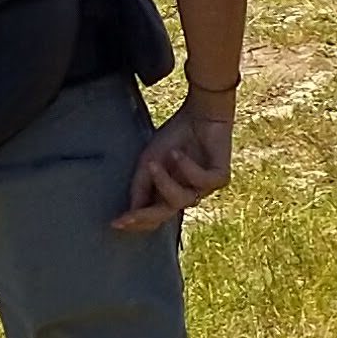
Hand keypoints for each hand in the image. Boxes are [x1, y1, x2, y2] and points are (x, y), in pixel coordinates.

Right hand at [113, 96, 235, 231]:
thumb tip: (133, 211)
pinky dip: (187, 168)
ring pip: (182, 199)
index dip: (136, 221)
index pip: (153, 215)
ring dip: (164, 183)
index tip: (116, 223)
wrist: (200, 115)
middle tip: (130, 216)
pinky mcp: (220, 178)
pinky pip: (201, 182)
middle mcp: (186, 194)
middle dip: (146, 216)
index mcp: (168, 192)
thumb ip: (142, 185)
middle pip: (166, 215)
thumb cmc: (174, 137)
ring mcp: (204, 188)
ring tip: (154, 164)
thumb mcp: (150, 161)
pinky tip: (177, 153)